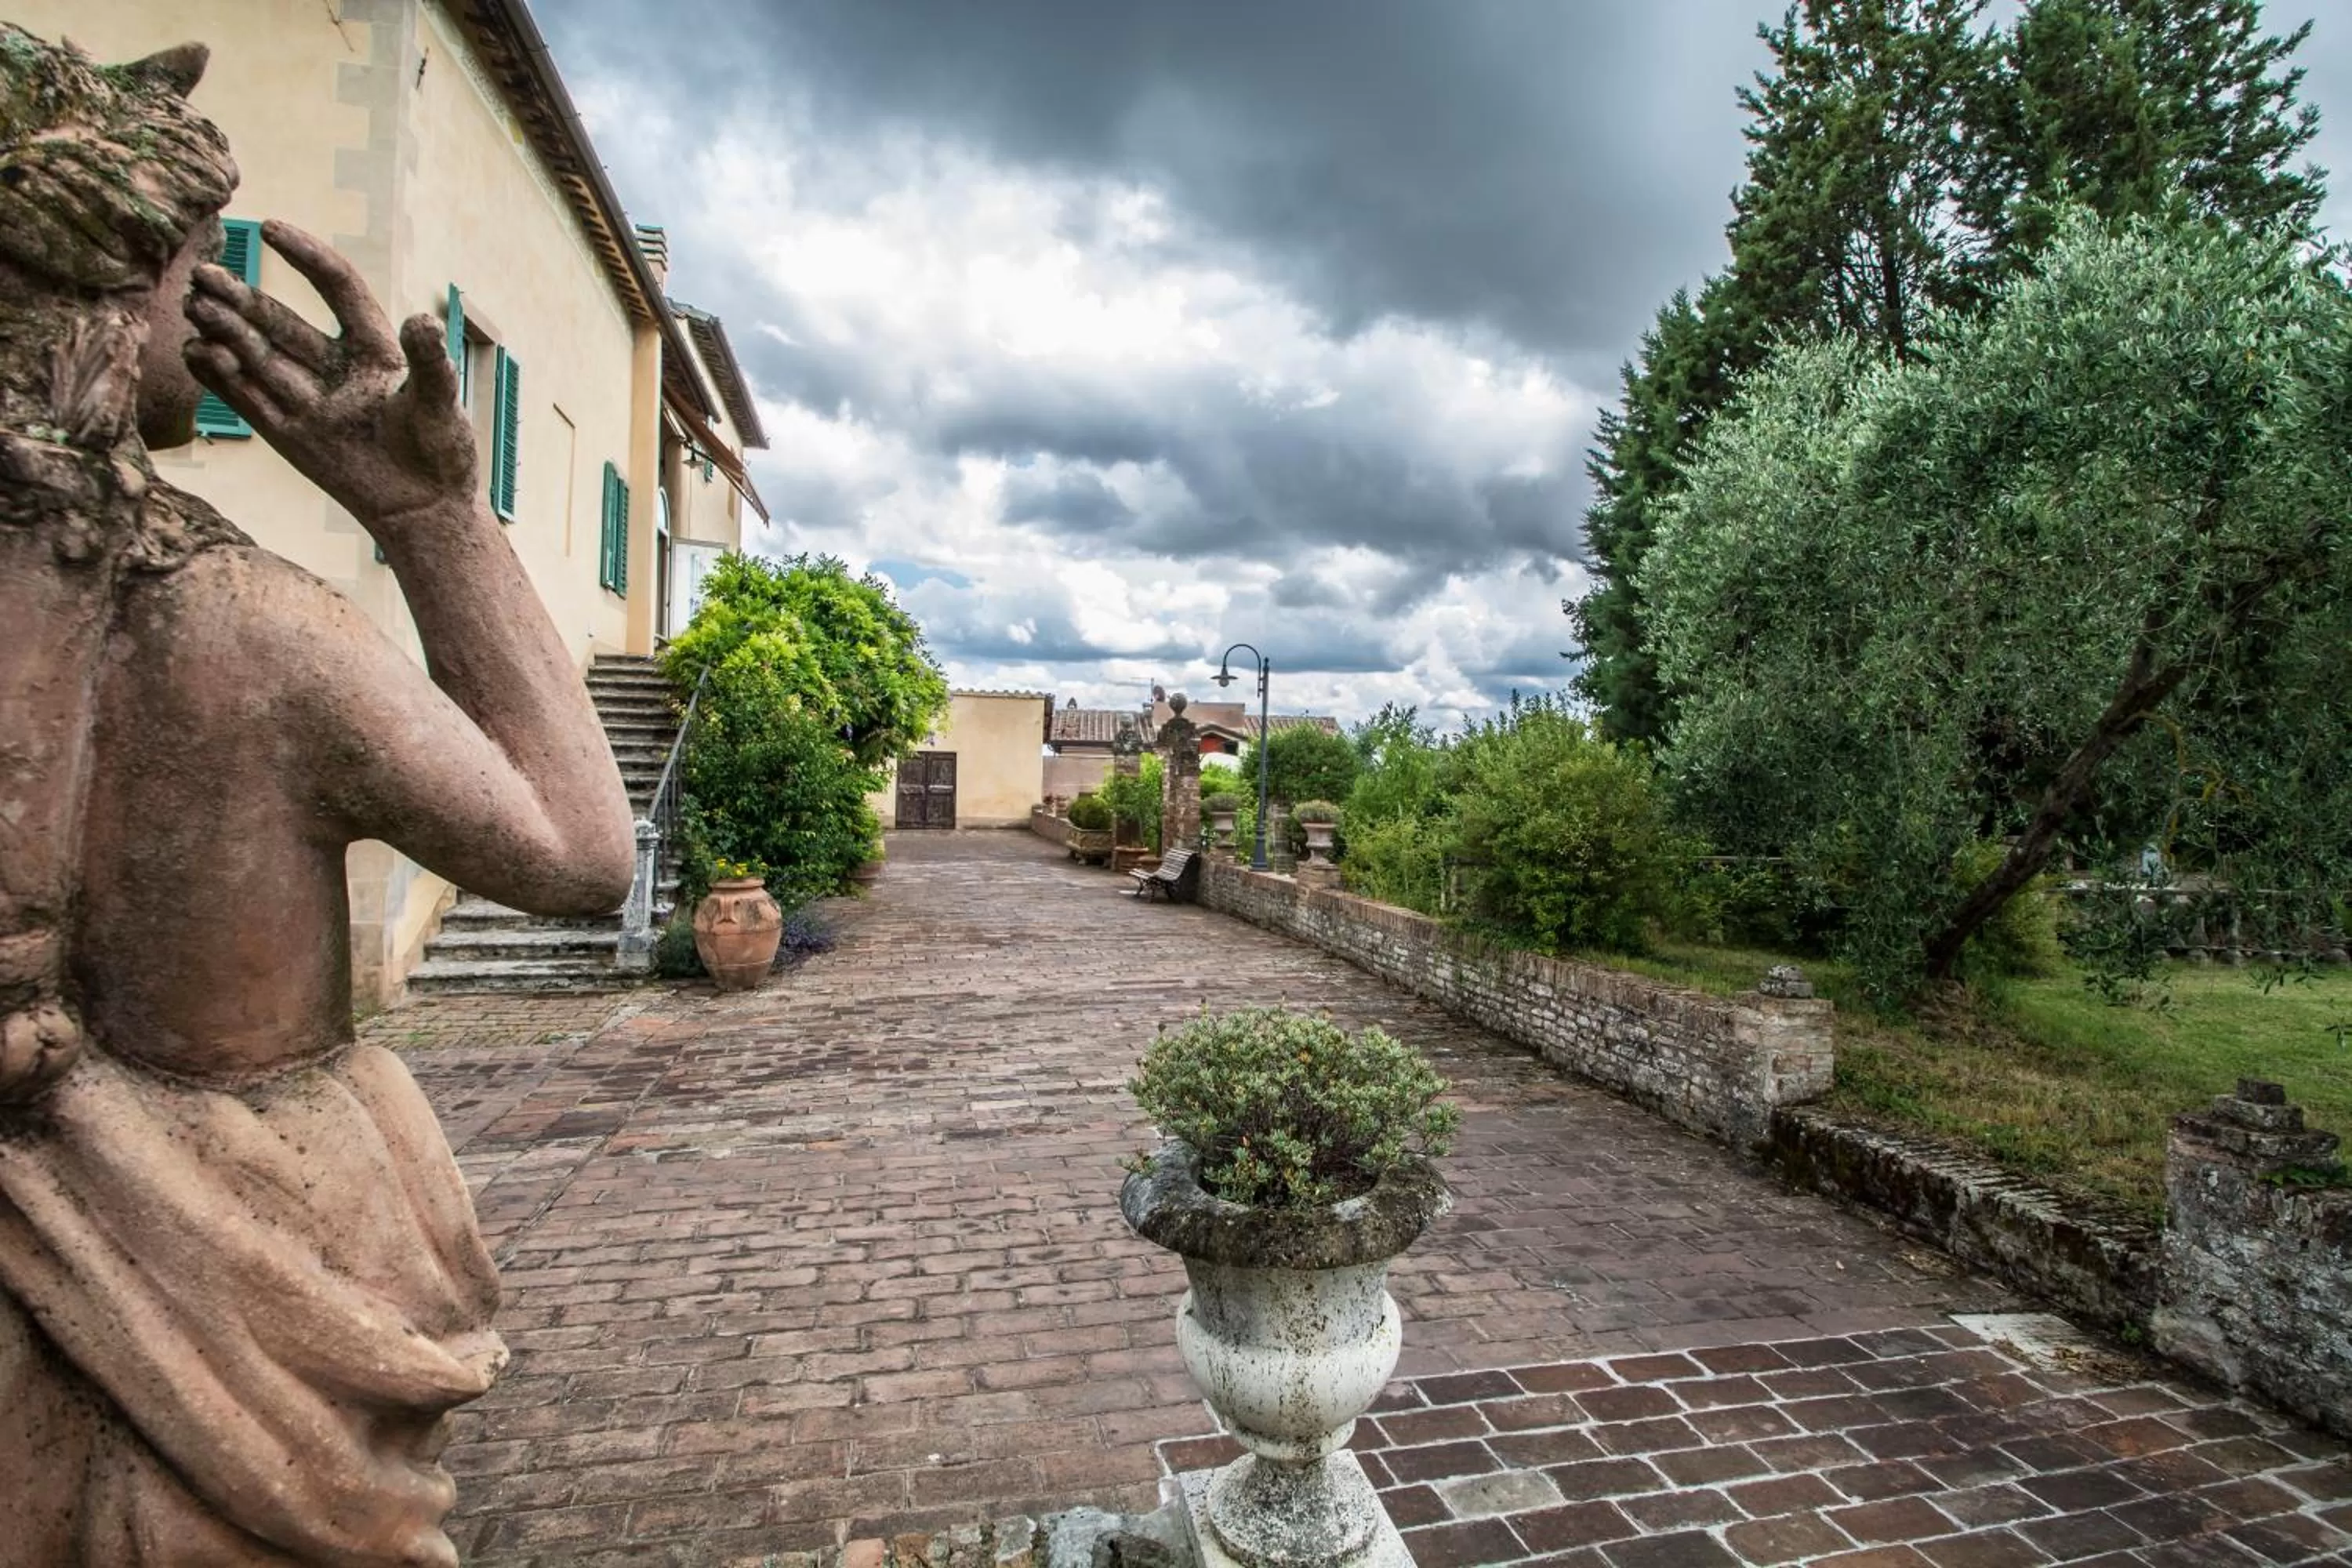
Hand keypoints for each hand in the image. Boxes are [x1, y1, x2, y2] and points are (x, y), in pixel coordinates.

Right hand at [184, 219, 476, 530]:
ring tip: (198, 307)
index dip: (306, 257)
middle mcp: (335, 367)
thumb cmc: (443, 456)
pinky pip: (248, 398)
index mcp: (374, 348)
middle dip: (242, 299)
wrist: (425, 514)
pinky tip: (198, 352)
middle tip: (204, 276)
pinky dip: (222, 377)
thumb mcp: (440, 403)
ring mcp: (308, 400)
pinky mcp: (288, 434)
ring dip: (227, 331)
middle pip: (281, 321)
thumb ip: (430, 362)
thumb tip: (422, 319)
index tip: (269, 227)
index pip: (336, 288)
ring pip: (258, 355)